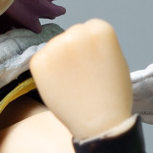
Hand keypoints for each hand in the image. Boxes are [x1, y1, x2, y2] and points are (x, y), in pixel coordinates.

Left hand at [29, 20, 133, 139]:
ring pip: (54, 49)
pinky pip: (40, 61)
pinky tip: (59, 87)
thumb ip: (96, 45)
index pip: (88, 30)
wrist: (100, 123)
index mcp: (99, 28)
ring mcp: (55, 46)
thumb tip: (78, 42)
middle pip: (70, 37)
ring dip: (59, 63)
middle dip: (72, 54)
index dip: (90, 51)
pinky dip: (46, 74)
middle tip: (82, 78)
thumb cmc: (111, 95)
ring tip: (72, 84)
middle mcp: (76, 32)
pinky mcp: (39, 62)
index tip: (95, 66)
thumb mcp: (114, 58)